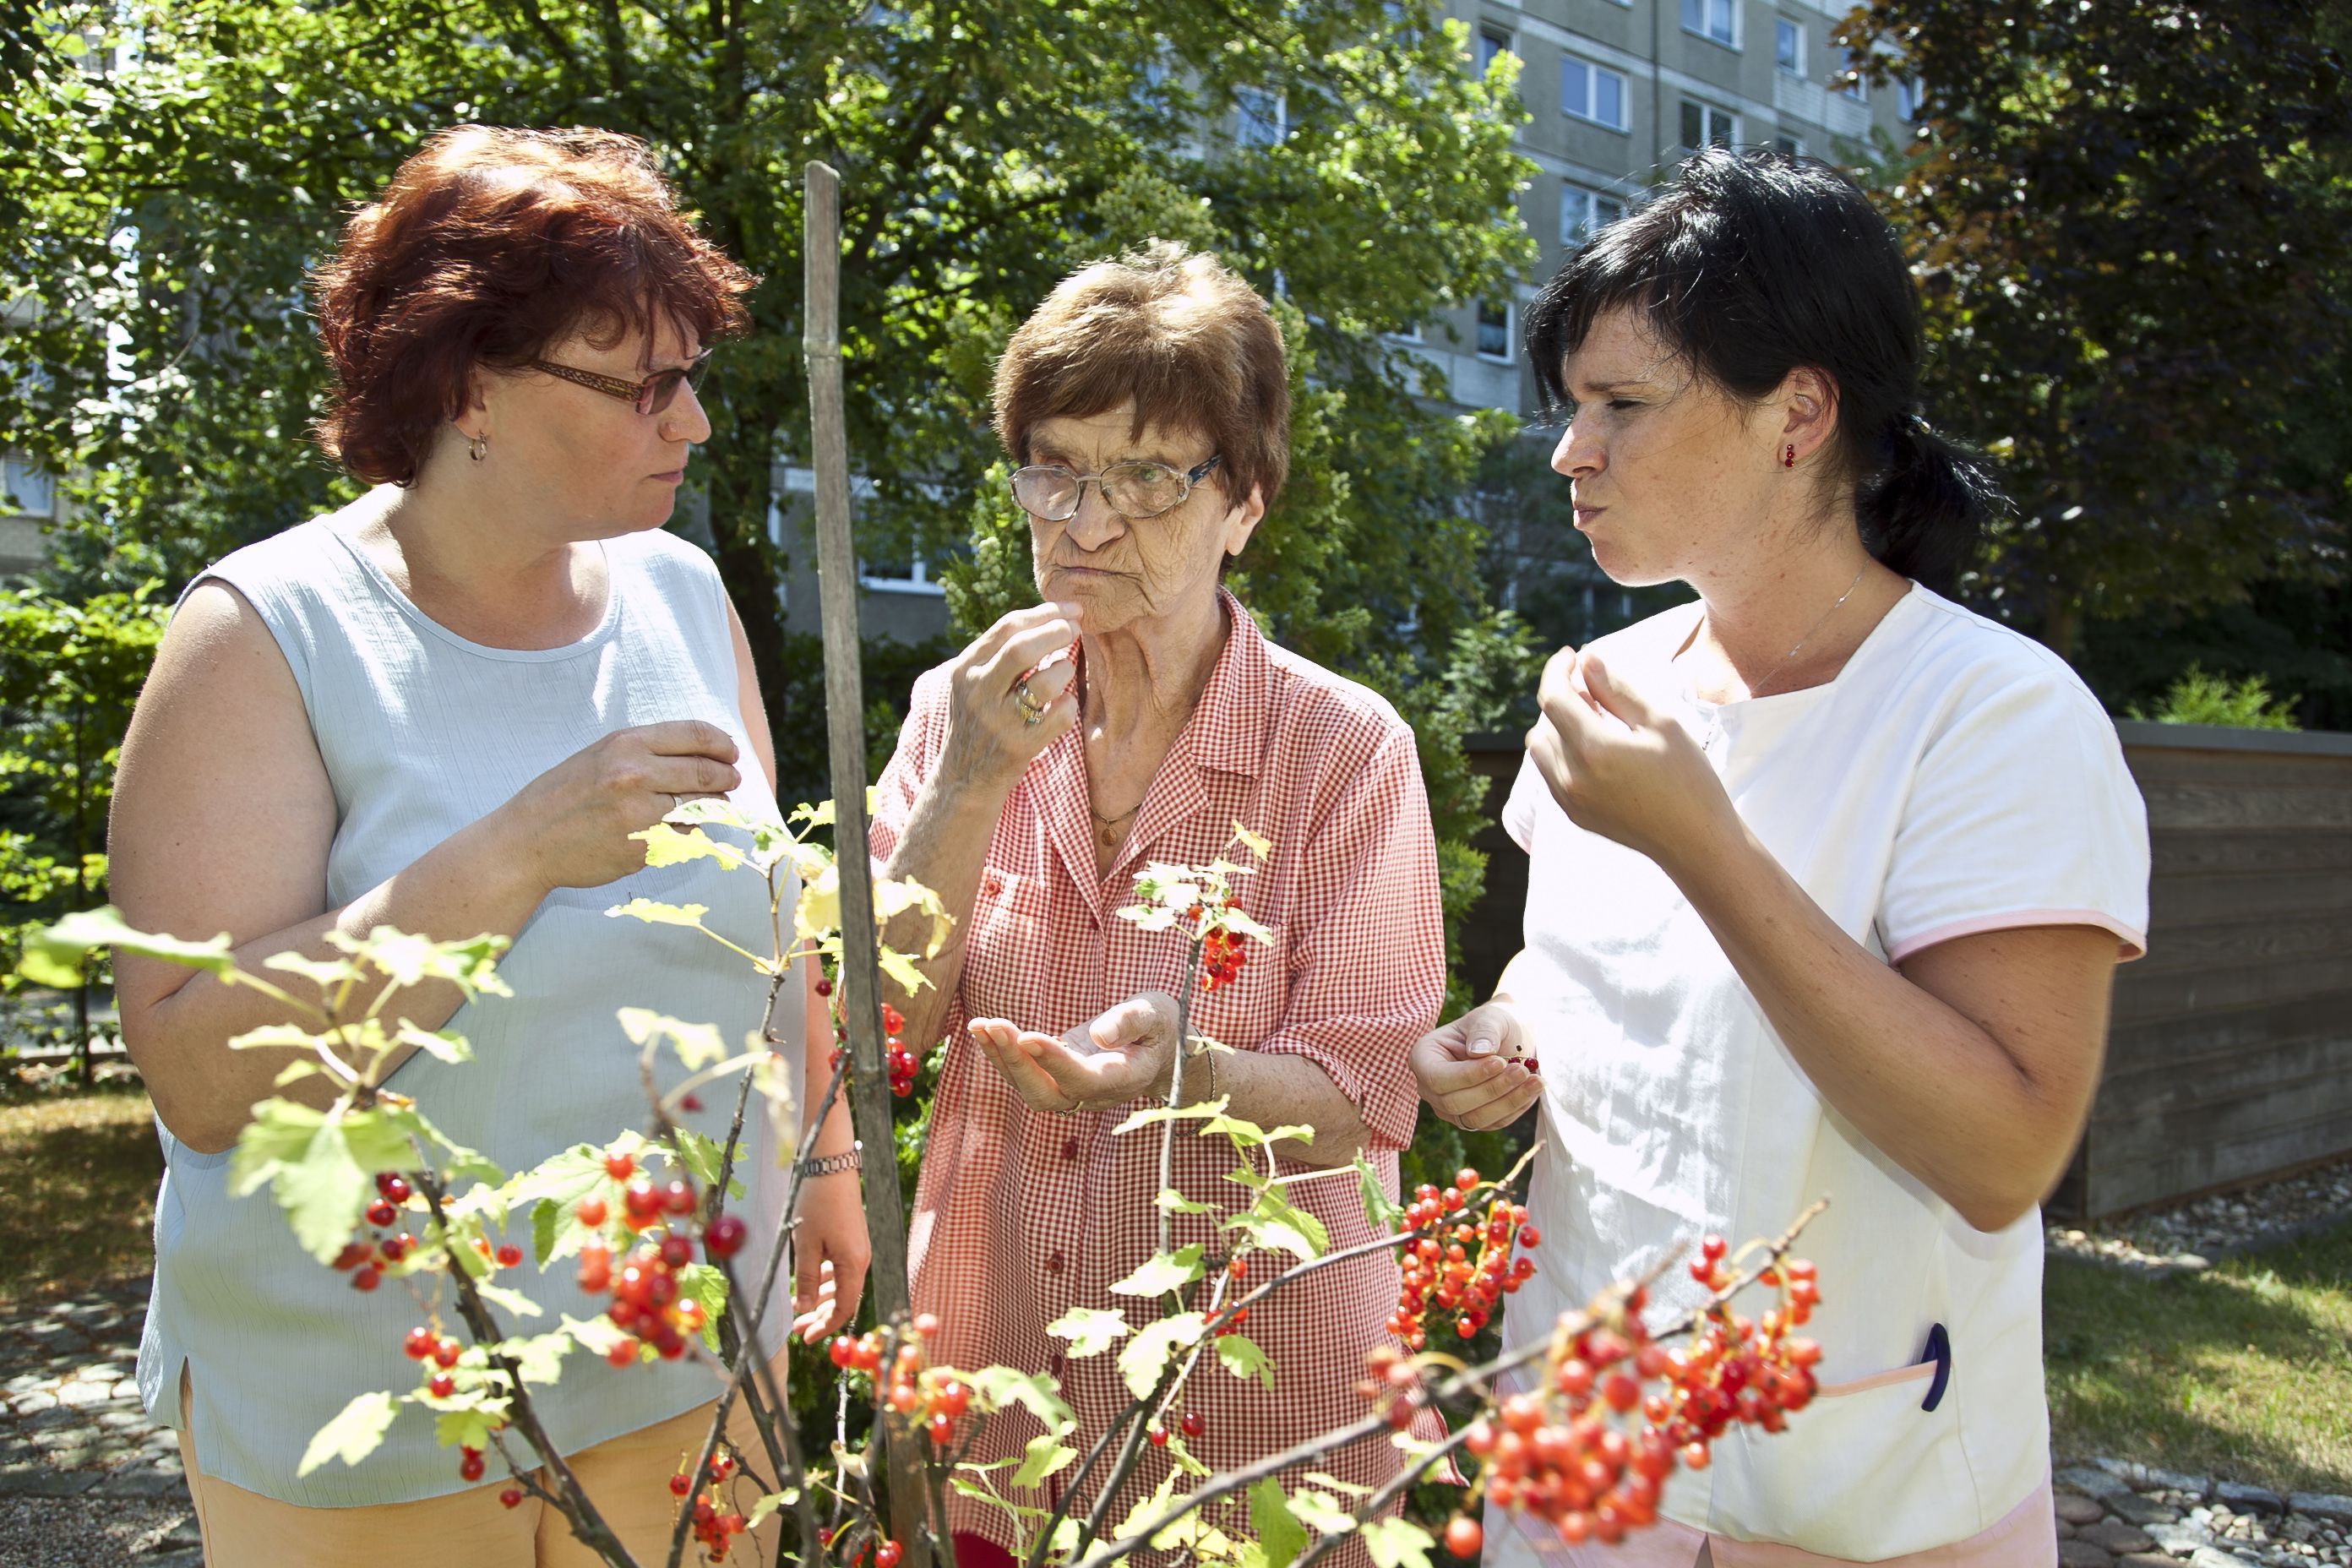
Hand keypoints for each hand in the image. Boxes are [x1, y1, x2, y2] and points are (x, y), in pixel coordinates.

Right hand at [491, 720, 742, 893]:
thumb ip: (646, 751)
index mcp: (626, 744)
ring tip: (714, 805)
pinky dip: (690, 834)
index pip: (694, 735)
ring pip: (702, 808)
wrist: (527, 841)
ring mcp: (641, 814)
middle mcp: (636, 775)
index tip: (731, 753)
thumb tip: (701, 753)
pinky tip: (681, 830)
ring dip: (716, 807)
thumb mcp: (600, 755)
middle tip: (733, 780)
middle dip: (727, 777)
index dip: (721, 744)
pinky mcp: (644, 848)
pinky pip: (685, 838)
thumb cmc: (565, 795)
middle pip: (705, 772)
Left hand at [789, 1166, 870, 1342]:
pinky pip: (840, 1269)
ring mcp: (857, 1249)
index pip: (843, 1308)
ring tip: (797, 1309)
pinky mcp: (851, 1240)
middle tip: (795, 1328)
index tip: (805, 1339)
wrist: (832, 1166)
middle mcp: (860, 1259)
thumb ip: (805, 1278)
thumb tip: (804, 1309)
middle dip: (819, 1316)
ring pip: (840, 1284)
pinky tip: (807, 1284)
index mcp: (853, 1264)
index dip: (825, 1327)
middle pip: (843, 1299)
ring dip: (819, 1299)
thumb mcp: (805, 1244)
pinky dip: (824, 1280)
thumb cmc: (818, 1203)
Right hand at [937, 602, 1083, 796]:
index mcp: (966, 668)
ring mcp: (998, 721)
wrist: (961, 779)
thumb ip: (999, 654)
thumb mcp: (974, 684)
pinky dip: (1068, 705)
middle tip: (1076, 629)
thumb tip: (1050, 618)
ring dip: (1064, 669)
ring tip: (1065, 670)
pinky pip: (1058, 717)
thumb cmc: (978, 722)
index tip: (1071, 610)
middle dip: (1057, 631)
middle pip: (1023, 648)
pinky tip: (1064, 704)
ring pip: (1044, 681)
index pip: (1007, 627)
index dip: (1045, 612)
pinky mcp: (1018, 747)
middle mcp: (978, 691)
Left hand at [968, 992, 1180, 1113]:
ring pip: (1030, 1089)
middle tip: (992, 1024)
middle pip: (1047, 1094)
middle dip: (1015, 1061)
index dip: (1053, 1061)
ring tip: (979, 1024)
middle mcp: (1094, 1093)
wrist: (1161, 1050)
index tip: (1027, 1036)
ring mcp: (1073, 1091)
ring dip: (1001, 1058)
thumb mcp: (1157, 1014)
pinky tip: (983, 1029)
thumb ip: (1131, 1022)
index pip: (1083, 1078)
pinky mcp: (1057, 1080)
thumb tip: (1098, 1034)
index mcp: (1123, 1078)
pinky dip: (1001, 1054)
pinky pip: (1024, 1076)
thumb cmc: (1161, 1027)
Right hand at [1411, 1000, 1541, 1130]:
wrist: (1510, 1036)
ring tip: (1535, 1080)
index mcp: (1424, 1057)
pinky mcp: (1472, 1119)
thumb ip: (1484, 1030)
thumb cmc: (1494, 1022)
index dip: (1469, 1075)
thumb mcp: (1490, 1016)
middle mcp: (1430, 1087)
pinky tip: (1532, 1089)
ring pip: (1475, 1118)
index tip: (1501, 1062)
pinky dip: (1515, 1108)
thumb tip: (1480, 1052)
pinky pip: (1493, 1123)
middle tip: (1523, 1070)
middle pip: (1455, 1103)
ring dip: (1508, 1102)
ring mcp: (1449, 1108)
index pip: (1438, 1078)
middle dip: (1493, 1089)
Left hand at [1526, 646, 1733, 869]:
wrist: (1696, 842)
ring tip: (1593, 717)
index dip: (1557, 669)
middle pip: (1544, 722)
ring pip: (1539, 749)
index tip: (1572, 655)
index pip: (1553, 698)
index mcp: (1594, 749)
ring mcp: (1568, 800)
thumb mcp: (1660, 723)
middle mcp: (1571, 777)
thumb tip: (1586, 658)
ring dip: (1556, 725)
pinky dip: (1560, 751)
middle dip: (1561, 697)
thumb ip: (1616, 689)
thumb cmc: (1688, 778)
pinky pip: (1549, 773)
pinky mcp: (1573, 815)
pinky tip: (1593, 747)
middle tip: (1593, 688)